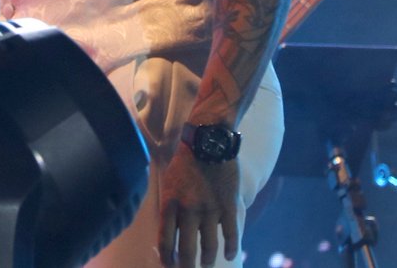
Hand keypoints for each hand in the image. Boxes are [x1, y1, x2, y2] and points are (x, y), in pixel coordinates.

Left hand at [158, 148, 239, 266]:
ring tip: (206, 264)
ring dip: (207, 259)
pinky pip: (231, 234)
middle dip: (186, 266)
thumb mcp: (167, 182)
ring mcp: (210, 209)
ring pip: (209, 246)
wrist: (208, 140)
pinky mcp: (229, 204)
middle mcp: (189, 210)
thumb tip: (167, 231)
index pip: (165, 241)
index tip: (169, 267)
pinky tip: (230, 255)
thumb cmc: (184, 161)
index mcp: (170, 204)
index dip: (167, 259)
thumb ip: (168, 206)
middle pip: (186, 249)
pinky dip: (230, 248)